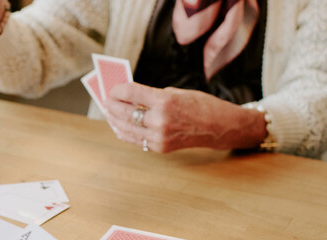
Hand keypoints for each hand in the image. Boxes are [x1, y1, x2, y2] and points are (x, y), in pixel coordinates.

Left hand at [103, 83, 265, 152]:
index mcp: (165, 101)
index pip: (131, 92)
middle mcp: (160, 120)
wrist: (220, 127)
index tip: (112, 87)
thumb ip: (152, 95)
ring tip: (109, 112)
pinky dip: (124, 132)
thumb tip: (129, 97)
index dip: (118, 89)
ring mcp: (160, 137)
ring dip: (114, 120)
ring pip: (126, 128)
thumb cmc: (200, 105)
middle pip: (125, 112)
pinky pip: (136, 140)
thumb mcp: (176, 92)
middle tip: (106, 100)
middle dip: (112, 105)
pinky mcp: (161, 148)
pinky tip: (119, 126)